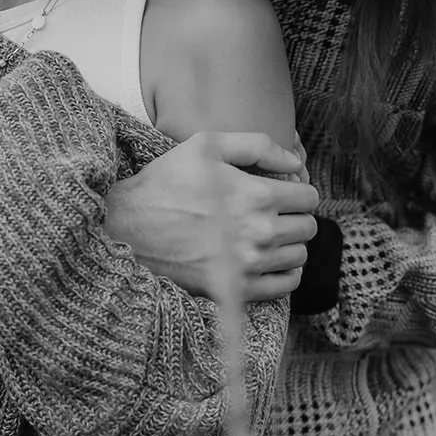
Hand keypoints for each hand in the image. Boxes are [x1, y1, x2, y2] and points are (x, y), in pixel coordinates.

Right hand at [104, 131, 320, 301]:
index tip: (283, 192)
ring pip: (299, 256)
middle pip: (308, 228)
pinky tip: (267, 260)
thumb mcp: (206, 145)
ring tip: (267, 235)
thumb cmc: (165, 181)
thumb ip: (257, 145)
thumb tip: (296, 161)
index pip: (308, 198)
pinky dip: (285, 273)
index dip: (298, 191)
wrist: (126, 227)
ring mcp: (248, 265)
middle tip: (273, 212)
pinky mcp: (236, 290)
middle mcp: (258, 232)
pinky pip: (285, 285)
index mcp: (255, 194)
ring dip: (289, 244)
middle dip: (295, 217)